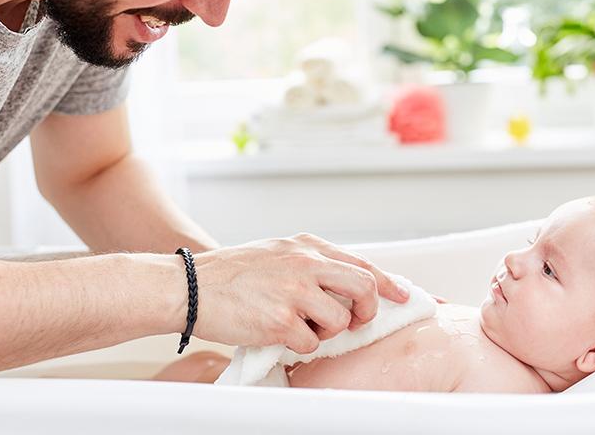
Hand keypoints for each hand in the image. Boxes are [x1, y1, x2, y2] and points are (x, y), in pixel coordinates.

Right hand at [189, 233, 408, 353]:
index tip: (403, 295)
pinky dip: (300, 346)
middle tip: (355, 322)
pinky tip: (278, 334)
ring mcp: (295, 292)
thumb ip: (310, 263)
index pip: (361, 264)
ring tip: (299, 326)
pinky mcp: (281, 321)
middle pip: (364, 288)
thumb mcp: (276, 253)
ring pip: (340, 321)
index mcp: (305, 247)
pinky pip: (311, 344)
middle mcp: (305, 264)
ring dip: (325, 332)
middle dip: (367, 311)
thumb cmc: (231, 274)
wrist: (191, 287)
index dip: (388, 283)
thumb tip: (344, 282)